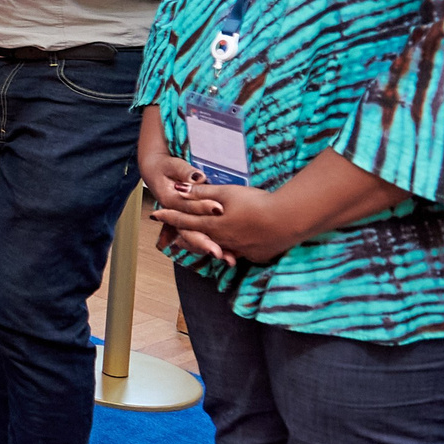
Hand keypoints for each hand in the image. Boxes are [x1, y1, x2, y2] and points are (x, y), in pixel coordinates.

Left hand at [153, 179, 297, 265]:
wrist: (289, 220)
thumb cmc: (258, 203)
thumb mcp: (227, 193)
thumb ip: (202, 193)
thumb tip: (178, 189)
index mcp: (214, 225)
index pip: (185, 220)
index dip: (169, 216)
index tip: (154, 214)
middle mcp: (224, 241)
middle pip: (199, 238)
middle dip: (185, 234)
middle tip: (172, 233)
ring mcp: (241, 250)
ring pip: (218, 248)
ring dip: (207, 246)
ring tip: (198, 243)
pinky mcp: (257, 255)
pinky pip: (239, 253)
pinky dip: (231, 251)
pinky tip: (230, 251)